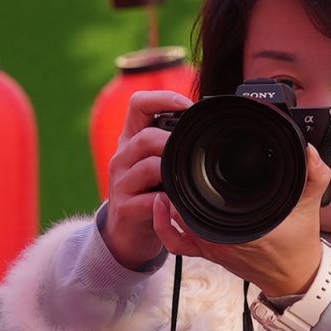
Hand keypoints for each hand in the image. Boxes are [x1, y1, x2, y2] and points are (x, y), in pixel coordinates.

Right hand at [101, 88, 195, 268]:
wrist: (126, 233)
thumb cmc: (149, 193)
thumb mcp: (157, 165)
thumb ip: (174, 146)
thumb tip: (210, 127)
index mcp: (131, 140)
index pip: (138, 104)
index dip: (162, 98)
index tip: (188, 105)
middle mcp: (122, 157)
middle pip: (145, 137)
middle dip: (173, 142)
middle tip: (192, 151)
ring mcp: (121, 182)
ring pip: (148, 166)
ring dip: (172, 171)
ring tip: (187, 178)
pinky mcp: (125, 207)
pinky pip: (150, 200)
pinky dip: (169, 201)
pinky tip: (178, 203)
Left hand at [153, 143, 330, 298]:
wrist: (295, 277)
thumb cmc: (299, 244)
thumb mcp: (310, 205)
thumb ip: (314, 174)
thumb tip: (309, 150)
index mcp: (242, 228)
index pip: (204, 199)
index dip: (192, 177)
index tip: (188, 157)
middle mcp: (221, 239)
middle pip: (184, 206)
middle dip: (178, 182)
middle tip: (175, 159)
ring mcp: (211, 248)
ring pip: (175, 222)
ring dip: (169, 201)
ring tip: (168, 176)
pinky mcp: (209, 253)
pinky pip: (177, 242)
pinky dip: (164, 226)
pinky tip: (161, 206)